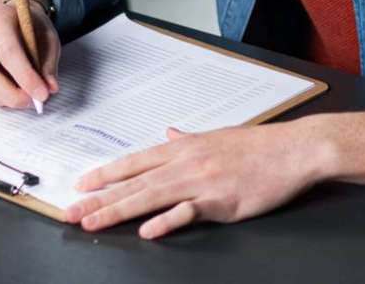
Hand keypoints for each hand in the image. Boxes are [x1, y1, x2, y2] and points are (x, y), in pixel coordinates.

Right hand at [0, 0, 60, 111]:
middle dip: (10, 93)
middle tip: (31, 102)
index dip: (25, 76)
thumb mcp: (47, 38)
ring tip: (24, 97)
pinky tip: (8, 93)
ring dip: (4, 98)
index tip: (41, 94)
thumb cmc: (29, 28)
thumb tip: (49, 88)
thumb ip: (47, 63)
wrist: (11, 21)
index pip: (7, 51)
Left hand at [66, 122, 322, 238]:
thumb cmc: (257, 147)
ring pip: (151, 197)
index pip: (134, 162)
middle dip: (99, 199)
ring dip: (118, 211)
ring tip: (93, 222)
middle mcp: (186, 162)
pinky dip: (166, 222)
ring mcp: (202, 181)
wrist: (293, 151)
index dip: (105, 175)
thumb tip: (168, 133)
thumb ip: (187, 139)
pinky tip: (146, 232)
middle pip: (134, 183)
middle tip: (71, 212)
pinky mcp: (221, 200)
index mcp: (183, 147)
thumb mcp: (215, 137)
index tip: (80, 186)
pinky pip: (188, 213)